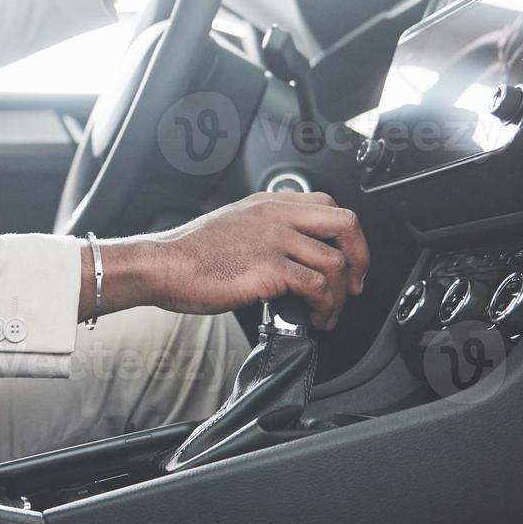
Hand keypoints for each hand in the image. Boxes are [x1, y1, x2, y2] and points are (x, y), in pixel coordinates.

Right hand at [82, 192, 367, 331]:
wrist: (162, 264)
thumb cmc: (188, 254)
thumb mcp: (233, 227)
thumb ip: (263, 232)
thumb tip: (286, 258)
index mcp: (268, 204)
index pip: (328, 205)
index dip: (345, 235)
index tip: (345, 260)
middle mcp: (276, 216)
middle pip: (345, 224)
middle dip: (360, 258)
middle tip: (354, 285)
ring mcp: (274, 240)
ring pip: (336, 262)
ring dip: (340, 295)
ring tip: (328, 314)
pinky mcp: (269, 268)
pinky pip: (317, 286)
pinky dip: (324, 307)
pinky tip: (315, 319)